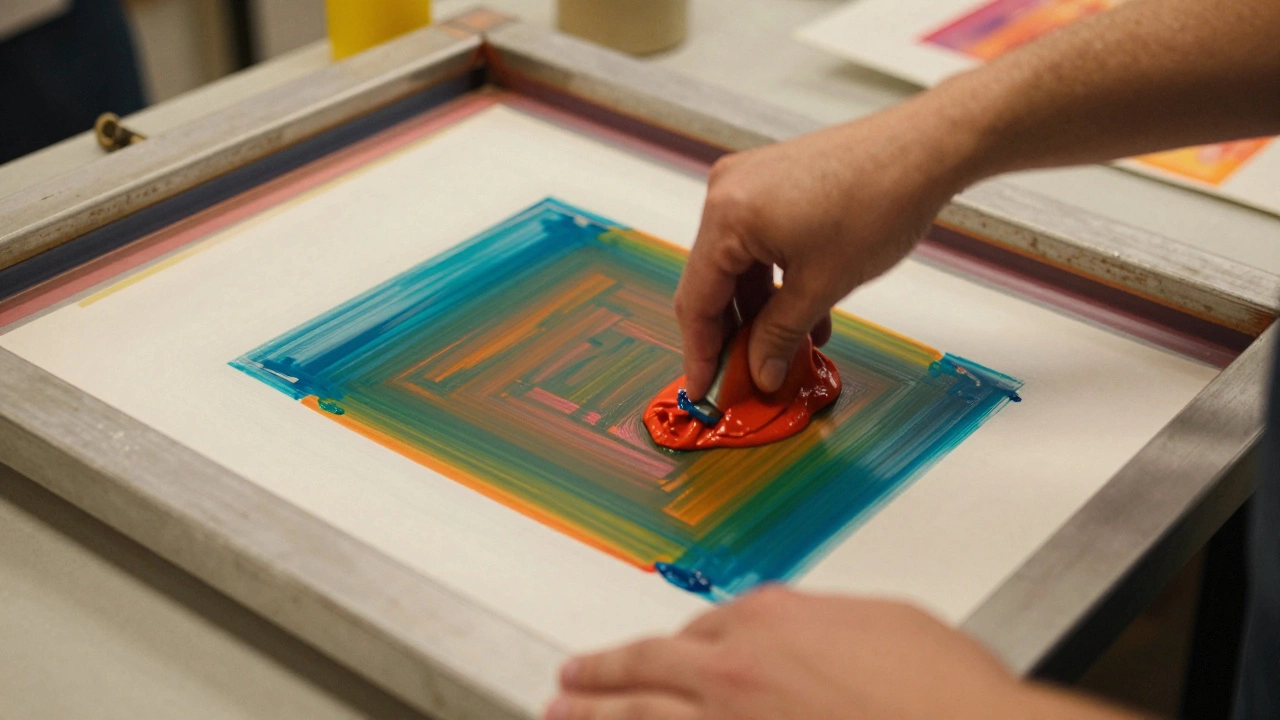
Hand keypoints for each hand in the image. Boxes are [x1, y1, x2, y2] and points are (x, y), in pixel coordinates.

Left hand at [545, 587, 1145, 719]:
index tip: (657, 656)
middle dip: (603, 673)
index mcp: (773, 620)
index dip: (677, 647)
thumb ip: (831, 628)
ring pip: (636, 715)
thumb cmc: (948, 695)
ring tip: (559, 712)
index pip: (702, 629)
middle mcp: (734, 668)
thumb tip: (817, 638)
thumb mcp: (890, 626)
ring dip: (591, 713)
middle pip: (647, 666)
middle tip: (570, 679)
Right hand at [675, 97, 983, 396]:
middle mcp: (727, 193)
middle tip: (745, 378)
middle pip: (714, 282)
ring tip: (783, 352)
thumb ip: (780, 335)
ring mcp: (749, 184)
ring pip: (739, 266)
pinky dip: (775, 282)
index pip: (697, 300)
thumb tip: (758, 372)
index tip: (705, 389)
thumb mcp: (822, 285)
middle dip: (733, 334)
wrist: (924, 150)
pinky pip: (759, 244)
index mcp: (727, 216)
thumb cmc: (879, 200)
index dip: (700, 352)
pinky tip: (802, 316)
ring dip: (758, 312)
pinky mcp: (772, 183)